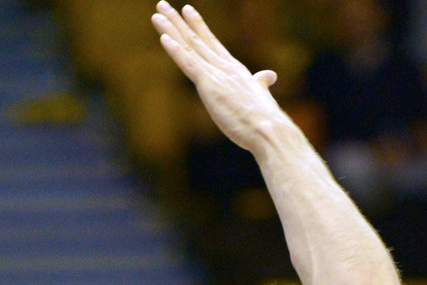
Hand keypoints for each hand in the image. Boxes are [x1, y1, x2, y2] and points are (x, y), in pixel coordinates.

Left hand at [152, 2, 285, 152]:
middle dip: (178, 22)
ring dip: (171, 29)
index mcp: (235, 69)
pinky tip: (164, 38)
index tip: (187, 10)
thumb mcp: (261, 95)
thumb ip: (261, 83)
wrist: (269, 130)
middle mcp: (224, 67)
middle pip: (196, 39)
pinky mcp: (209, 86)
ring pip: (189, 47)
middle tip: (162, 4)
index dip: (198, 26)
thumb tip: (269, 75)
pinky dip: (176, 51)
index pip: (212, 43)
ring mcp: (216, 74)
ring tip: (157, 13)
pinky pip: (189, 64)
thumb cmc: (266, 119)